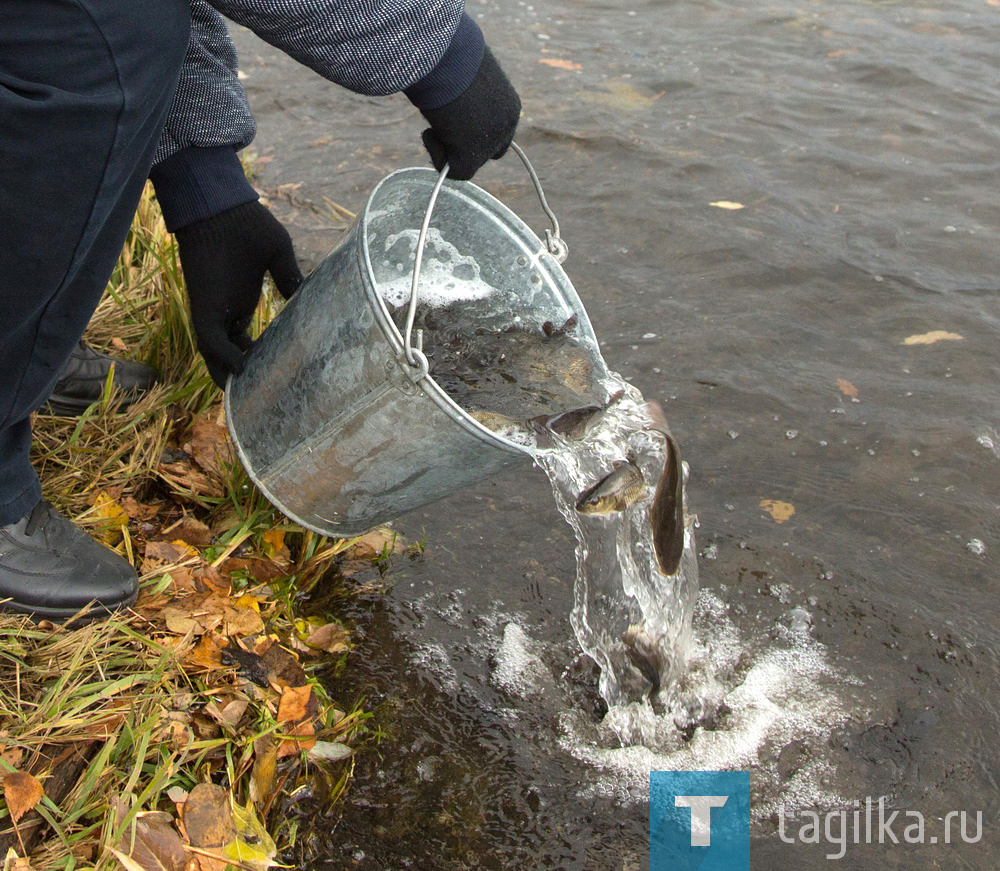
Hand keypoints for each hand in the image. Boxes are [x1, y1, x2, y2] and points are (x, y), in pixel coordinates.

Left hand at [175, 201, 302, 386]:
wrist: (220, 202)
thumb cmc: (247, 222)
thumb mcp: (277, 255)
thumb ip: (287, 278)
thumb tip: (302, 296)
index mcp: (239, 299)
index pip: (242, 338)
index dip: (253, 358)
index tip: (270, 373)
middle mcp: (224, 308)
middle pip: (226, 351)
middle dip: (238, 375)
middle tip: (256, 397)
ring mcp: (212, 307)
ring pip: (214, 351)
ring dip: (225, 374)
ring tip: (242, 397)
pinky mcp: (203, 303)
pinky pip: (209, 337)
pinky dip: (222, 355)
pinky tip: (239, 370)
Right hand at [419, 47, 520, 180]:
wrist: (445, 56)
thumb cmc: (451, 55)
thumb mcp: (468, 75)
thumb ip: (469, 93)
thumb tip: (453, 94)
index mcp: (510, 105)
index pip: (498, 130)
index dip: (476, 129)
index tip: (456, 115)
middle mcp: (507, 126)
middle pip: (488, 150)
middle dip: (466, 142)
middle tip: (445, 123)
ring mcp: (491, 142)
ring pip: (470, 160)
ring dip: (449, 145)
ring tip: (434, 119)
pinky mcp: (472, 155)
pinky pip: (456, 172)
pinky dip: (437, 156)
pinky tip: (428, 132)